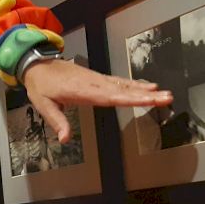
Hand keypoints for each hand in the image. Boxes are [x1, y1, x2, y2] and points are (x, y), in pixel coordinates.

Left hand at [22, 59, 172, 143]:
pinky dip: (135, 84)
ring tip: (164, 93)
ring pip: (124, 85)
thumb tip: (65, 139)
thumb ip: (56, 121)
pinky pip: (119, 81)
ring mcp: (97, 80)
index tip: (149, 99)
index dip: (131, 99)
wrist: (37, 64)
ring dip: (145, 89)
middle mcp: (94, 84)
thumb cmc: (41, 85)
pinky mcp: (97, 79)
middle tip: (167, 97)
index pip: (111, 97)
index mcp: (82, 90)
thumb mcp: (43, 104)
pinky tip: (148, 86)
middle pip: (123, 91)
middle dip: (146, 95)